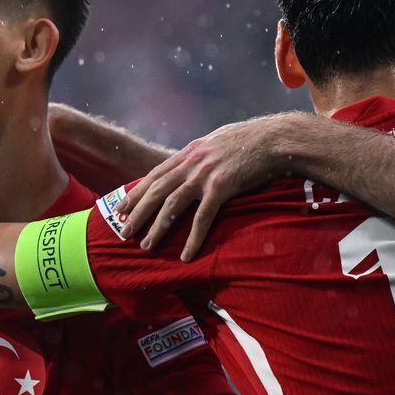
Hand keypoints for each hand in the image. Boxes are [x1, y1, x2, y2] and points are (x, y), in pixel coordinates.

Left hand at [116, 115, 292, 260]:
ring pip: (172, 206)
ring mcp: (205, 175)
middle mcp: (191, 163)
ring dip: (157, 228)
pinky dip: (192, 238)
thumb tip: (188, 168)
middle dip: (137, 213)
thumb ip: (199, 157)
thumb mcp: (216, 144)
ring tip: (146, 246)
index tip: (120, 209)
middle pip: (156, 192)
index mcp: (188, 153)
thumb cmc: (249, 142)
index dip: (136, 193)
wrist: (273, 139)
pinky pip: (202, 218)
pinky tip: (186, 255)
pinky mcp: (221, 188)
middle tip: (123, 233)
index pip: (154, 175)